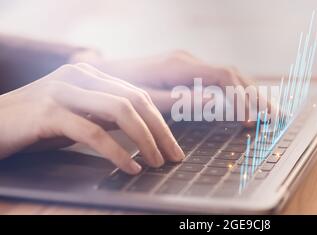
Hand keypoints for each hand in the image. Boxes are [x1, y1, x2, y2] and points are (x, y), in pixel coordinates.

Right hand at [0, 63, 183, 173]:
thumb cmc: (35, 125)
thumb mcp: (77, 116)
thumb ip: (106, 116)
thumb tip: (143, 130)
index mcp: (89, 74)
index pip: (137, 94)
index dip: (161, 120)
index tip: (174, 145)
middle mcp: (78, 76)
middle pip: (135, 100)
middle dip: (160, 131)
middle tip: (174, 156)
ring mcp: (62, 91)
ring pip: (120, 111)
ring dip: (145, 139)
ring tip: (157, 162)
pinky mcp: (48, 113)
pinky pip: (92, 132)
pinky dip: (116, 152)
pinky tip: (130, 167)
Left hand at [82, 50, 269, 115]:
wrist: (103, 75)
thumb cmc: (121, 89)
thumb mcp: (147, 98)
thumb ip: (182, 100)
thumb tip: (217, 100)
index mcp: (180, 65)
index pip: (223, 76)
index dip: (241, 97)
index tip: (249, 119)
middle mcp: (188, 60)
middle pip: (233, 74)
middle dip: (255, 96)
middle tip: (274, 117)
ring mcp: (189, 64)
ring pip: (229, 76)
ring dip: (250, 94)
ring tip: (269, 112)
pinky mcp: (188, 71)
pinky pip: (218, 80)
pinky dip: (236, 93)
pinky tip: (247, 105)